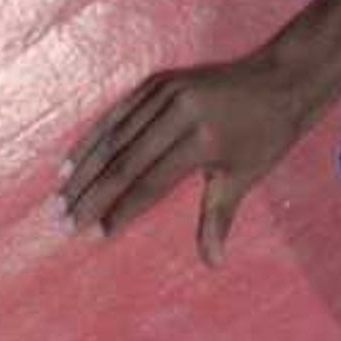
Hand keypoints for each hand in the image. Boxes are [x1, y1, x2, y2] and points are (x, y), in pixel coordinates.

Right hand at [55, 49, 335, 264]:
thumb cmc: (267, 134)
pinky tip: (72, 163)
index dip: (121, 211)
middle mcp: (179, 113)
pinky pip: (118, 114)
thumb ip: (218, 218)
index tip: (96, 234)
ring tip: (59, 198)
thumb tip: (212, 263)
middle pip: (123, 161)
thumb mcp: (246, 177)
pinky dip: (93, 139)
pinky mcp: (158, 82)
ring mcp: (165, 93)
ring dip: (83, 170)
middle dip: (90, 195)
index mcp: (202, 139)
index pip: (151, 183)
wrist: (281, 77)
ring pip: (114, 137)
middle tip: (62, 222)